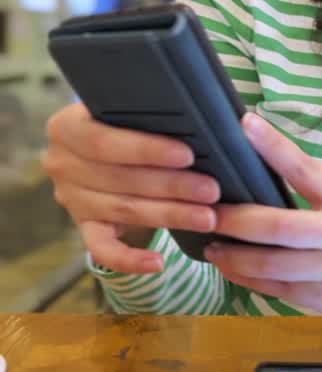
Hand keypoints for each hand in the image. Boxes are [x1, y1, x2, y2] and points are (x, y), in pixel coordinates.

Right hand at [43, 103, 220, 272]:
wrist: (104, 145)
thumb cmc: (126, 120)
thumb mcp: (127, 108)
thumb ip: (148, 111)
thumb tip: (199, 120)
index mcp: (66, 128)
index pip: (105, 142)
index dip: (146, 150)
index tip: (186, 154)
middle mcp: (62, 164)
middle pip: (120, 180)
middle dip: (170, 186)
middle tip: (210, 190)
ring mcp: (72, 199)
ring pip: (123, 210)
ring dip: (169, 215)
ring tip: (206, 217)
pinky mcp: (83, 226)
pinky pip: (102, 249)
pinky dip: (129, 260)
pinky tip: (158, 263)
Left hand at [205, 113, 321, 333]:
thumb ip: (316, 193)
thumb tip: (262, 174)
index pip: (307, 169)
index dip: (275, 147)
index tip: (247, 124)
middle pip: (280, 227)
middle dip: (238, 220)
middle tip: (209, 212)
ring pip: (273, 265)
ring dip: (235, 256)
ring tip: (213, 246)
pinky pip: (279, 291)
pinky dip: (249, 280)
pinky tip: (231, 270)